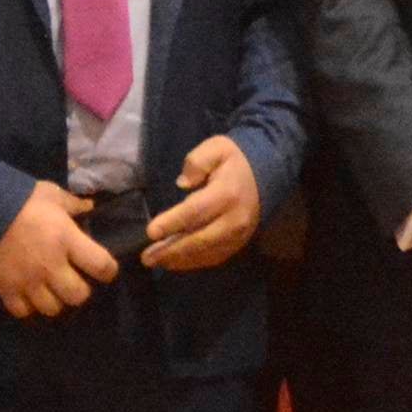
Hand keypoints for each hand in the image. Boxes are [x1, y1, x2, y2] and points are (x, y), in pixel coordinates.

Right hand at [0, 178, 124, 317]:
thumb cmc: (20, 198)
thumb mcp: (51, 194)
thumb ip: (73, 204)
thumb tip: (91, 207)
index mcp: (66, 239)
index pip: (101, 266)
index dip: (108, 271)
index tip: (105, 270)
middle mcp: (51, 265)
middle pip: (78, 296)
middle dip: (80, 290)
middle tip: (74, 280)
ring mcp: (28, 281)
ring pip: (52, 308)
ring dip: (55, 300)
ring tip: (51, 289)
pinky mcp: (6, 289)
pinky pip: (23, 311)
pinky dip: (28, 306)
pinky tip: (29, 294)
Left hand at [141, 137, 263, 272]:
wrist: (265, 176)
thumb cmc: (234, 162)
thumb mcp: (216, 148)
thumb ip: (197, 162)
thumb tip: (182, 184)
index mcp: (226, 194)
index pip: (195, 212)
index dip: (172, 223)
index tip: (150, 232)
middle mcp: (234, 219)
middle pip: (199, 240)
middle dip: (171, 250)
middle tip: (146, 257)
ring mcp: (238, 235)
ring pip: (205, 253)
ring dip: (179, 260)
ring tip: (156, 261)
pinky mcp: (238, 244)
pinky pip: (213, 257)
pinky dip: (193, 262)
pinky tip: (175, 262)